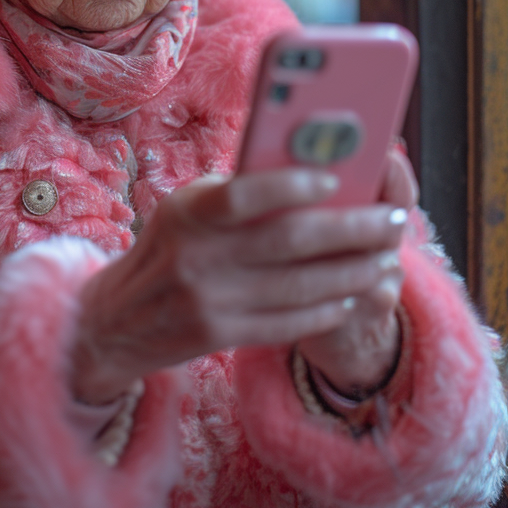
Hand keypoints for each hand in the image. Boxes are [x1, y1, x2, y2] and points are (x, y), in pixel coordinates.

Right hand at [71, 155, 412, 404]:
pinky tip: (353, 294)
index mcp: (187, 212)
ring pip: (299, 286)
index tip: (336, 178)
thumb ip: (236, 195)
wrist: (117, 320)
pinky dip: (327, 308)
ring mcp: (208, 299)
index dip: (292, 186)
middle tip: (390, 220)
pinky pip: (288, 322)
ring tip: (385, 258)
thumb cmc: (167, 248)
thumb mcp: (185, 210)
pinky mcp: (219, 335)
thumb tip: (309, 172)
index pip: (243, 194)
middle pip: (288, 241)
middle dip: (350, 230)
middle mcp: (196, 255)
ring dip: (352, 272)